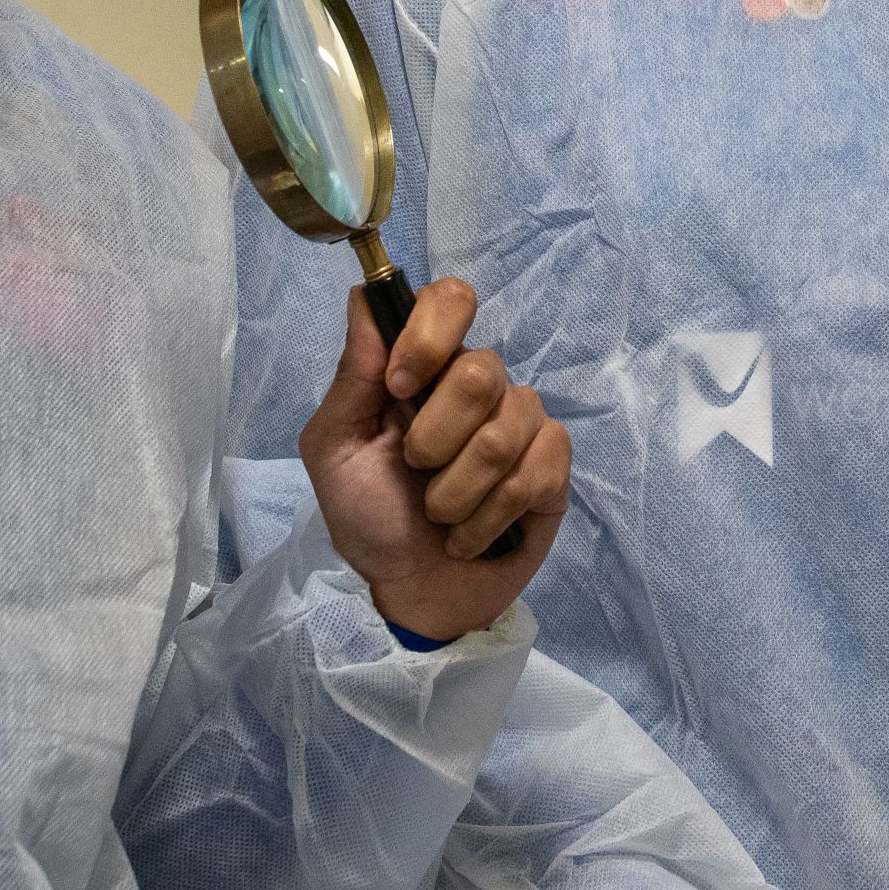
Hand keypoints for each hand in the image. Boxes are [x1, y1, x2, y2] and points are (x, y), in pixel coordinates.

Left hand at [296, 279, 566, 641]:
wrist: (409, 591)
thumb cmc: (369, 516)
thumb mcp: (335, 448)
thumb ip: (353, 376)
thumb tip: (362, 298)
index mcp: (426, 368)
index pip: (451, 300)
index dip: (430, 335)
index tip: (398, 385)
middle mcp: (480, 384)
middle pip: (481, 370)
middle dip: (434, 438)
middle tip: (414, 472)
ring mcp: (523, 423)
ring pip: (505, 431)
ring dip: (456, 491)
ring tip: (439, 517)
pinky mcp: (553, 467)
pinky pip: (535, 471)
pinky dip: (489, 516)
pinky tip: (471, 535)